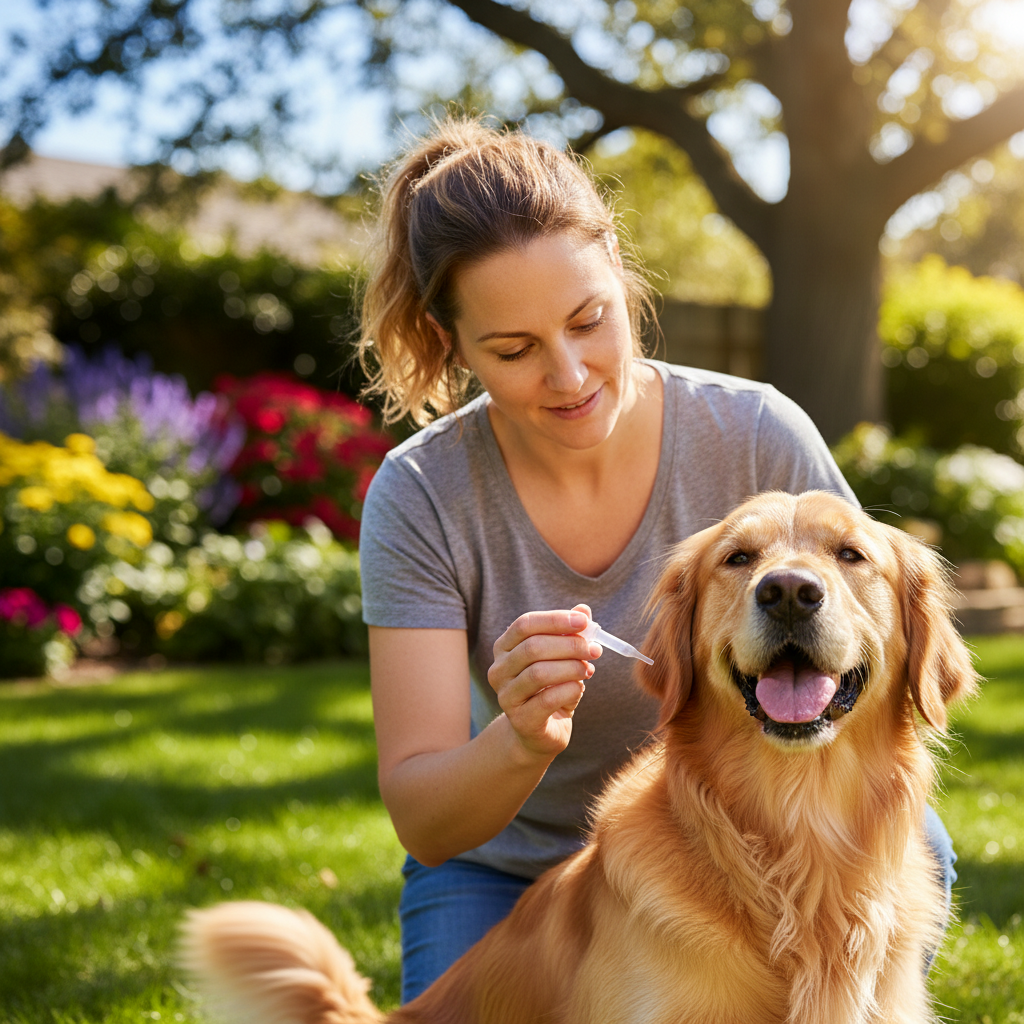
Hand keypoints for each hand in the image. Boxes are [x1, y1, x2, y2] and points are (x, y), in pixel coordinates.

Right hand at [488, 604, 600, 761]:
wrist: (539, 732)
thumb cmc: (550, 688)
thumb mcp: (560, 658)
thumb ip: (569, 632)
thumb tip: (583, 609)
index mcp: (504, 648)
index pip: (525, 624)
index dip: (555, 620)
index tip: (584, 622)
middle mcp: (499, 670)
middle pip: (532, 647)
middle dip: (569, 645)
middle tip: (594, 649)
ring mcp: (506, 696)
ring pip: (539, 673)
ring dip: (571, 668)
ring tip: (589, 669)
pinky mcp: (520, 720)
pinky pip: (547, 699)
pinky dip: (570, 689)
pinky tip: (580, 687)